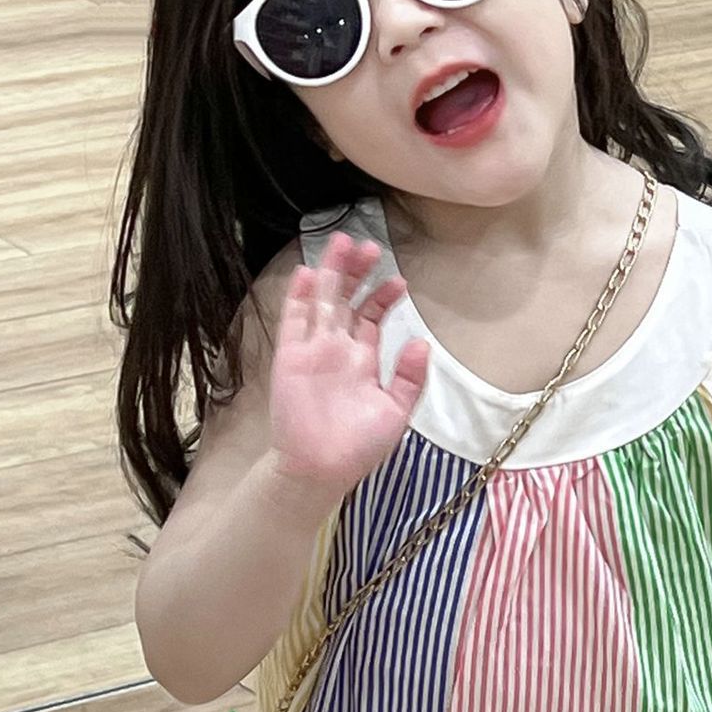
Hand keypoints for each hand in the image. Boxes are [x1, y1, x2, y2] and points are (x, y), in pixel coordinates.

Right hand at [268, 231, 429, 496]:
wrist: (322, 469)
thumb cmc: (359, 447)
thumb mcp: (396, 412)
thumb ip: (409, 377)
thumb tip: (421, 342)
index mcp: (362, 360)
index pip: (370, 317)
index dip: (382, 296)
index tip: (398, 280)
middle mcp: (337, 349)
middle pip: (345, 299)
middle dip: (356, 272)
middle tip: (368, 244)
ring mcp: (312, 351)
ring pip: (321, 301)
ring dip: (330, 272)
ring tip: (341, 242)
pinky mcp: (291, 358)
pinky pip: (293, 322)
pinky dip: (298, 297)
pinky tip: (307, 272)